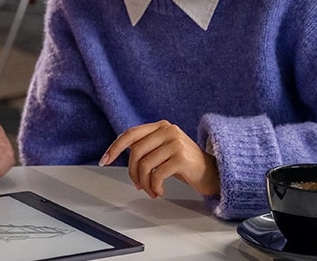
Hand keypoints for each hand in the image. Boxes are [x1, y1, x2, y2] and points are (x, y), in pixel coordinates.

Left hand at [100, 120, 219, 198]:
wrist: (212, 172)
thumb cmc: (184, 163)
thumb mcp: (163, 150)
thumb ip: (145, 147)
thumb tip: (118, 154)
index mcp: (161, 126)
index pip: (131, 134)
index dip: (115, 147)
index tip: (104, 160)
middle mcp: (168, 130)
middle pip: (136, 152)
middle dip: (132, 173)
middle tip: (138, 185)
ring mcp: (175, 142)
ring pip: (145, 165)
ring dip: (144, 183)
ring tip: (150, 190)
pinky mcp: (181, 157)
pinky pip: (157, 175)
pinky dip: (155, 187)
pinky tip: (160, 190)